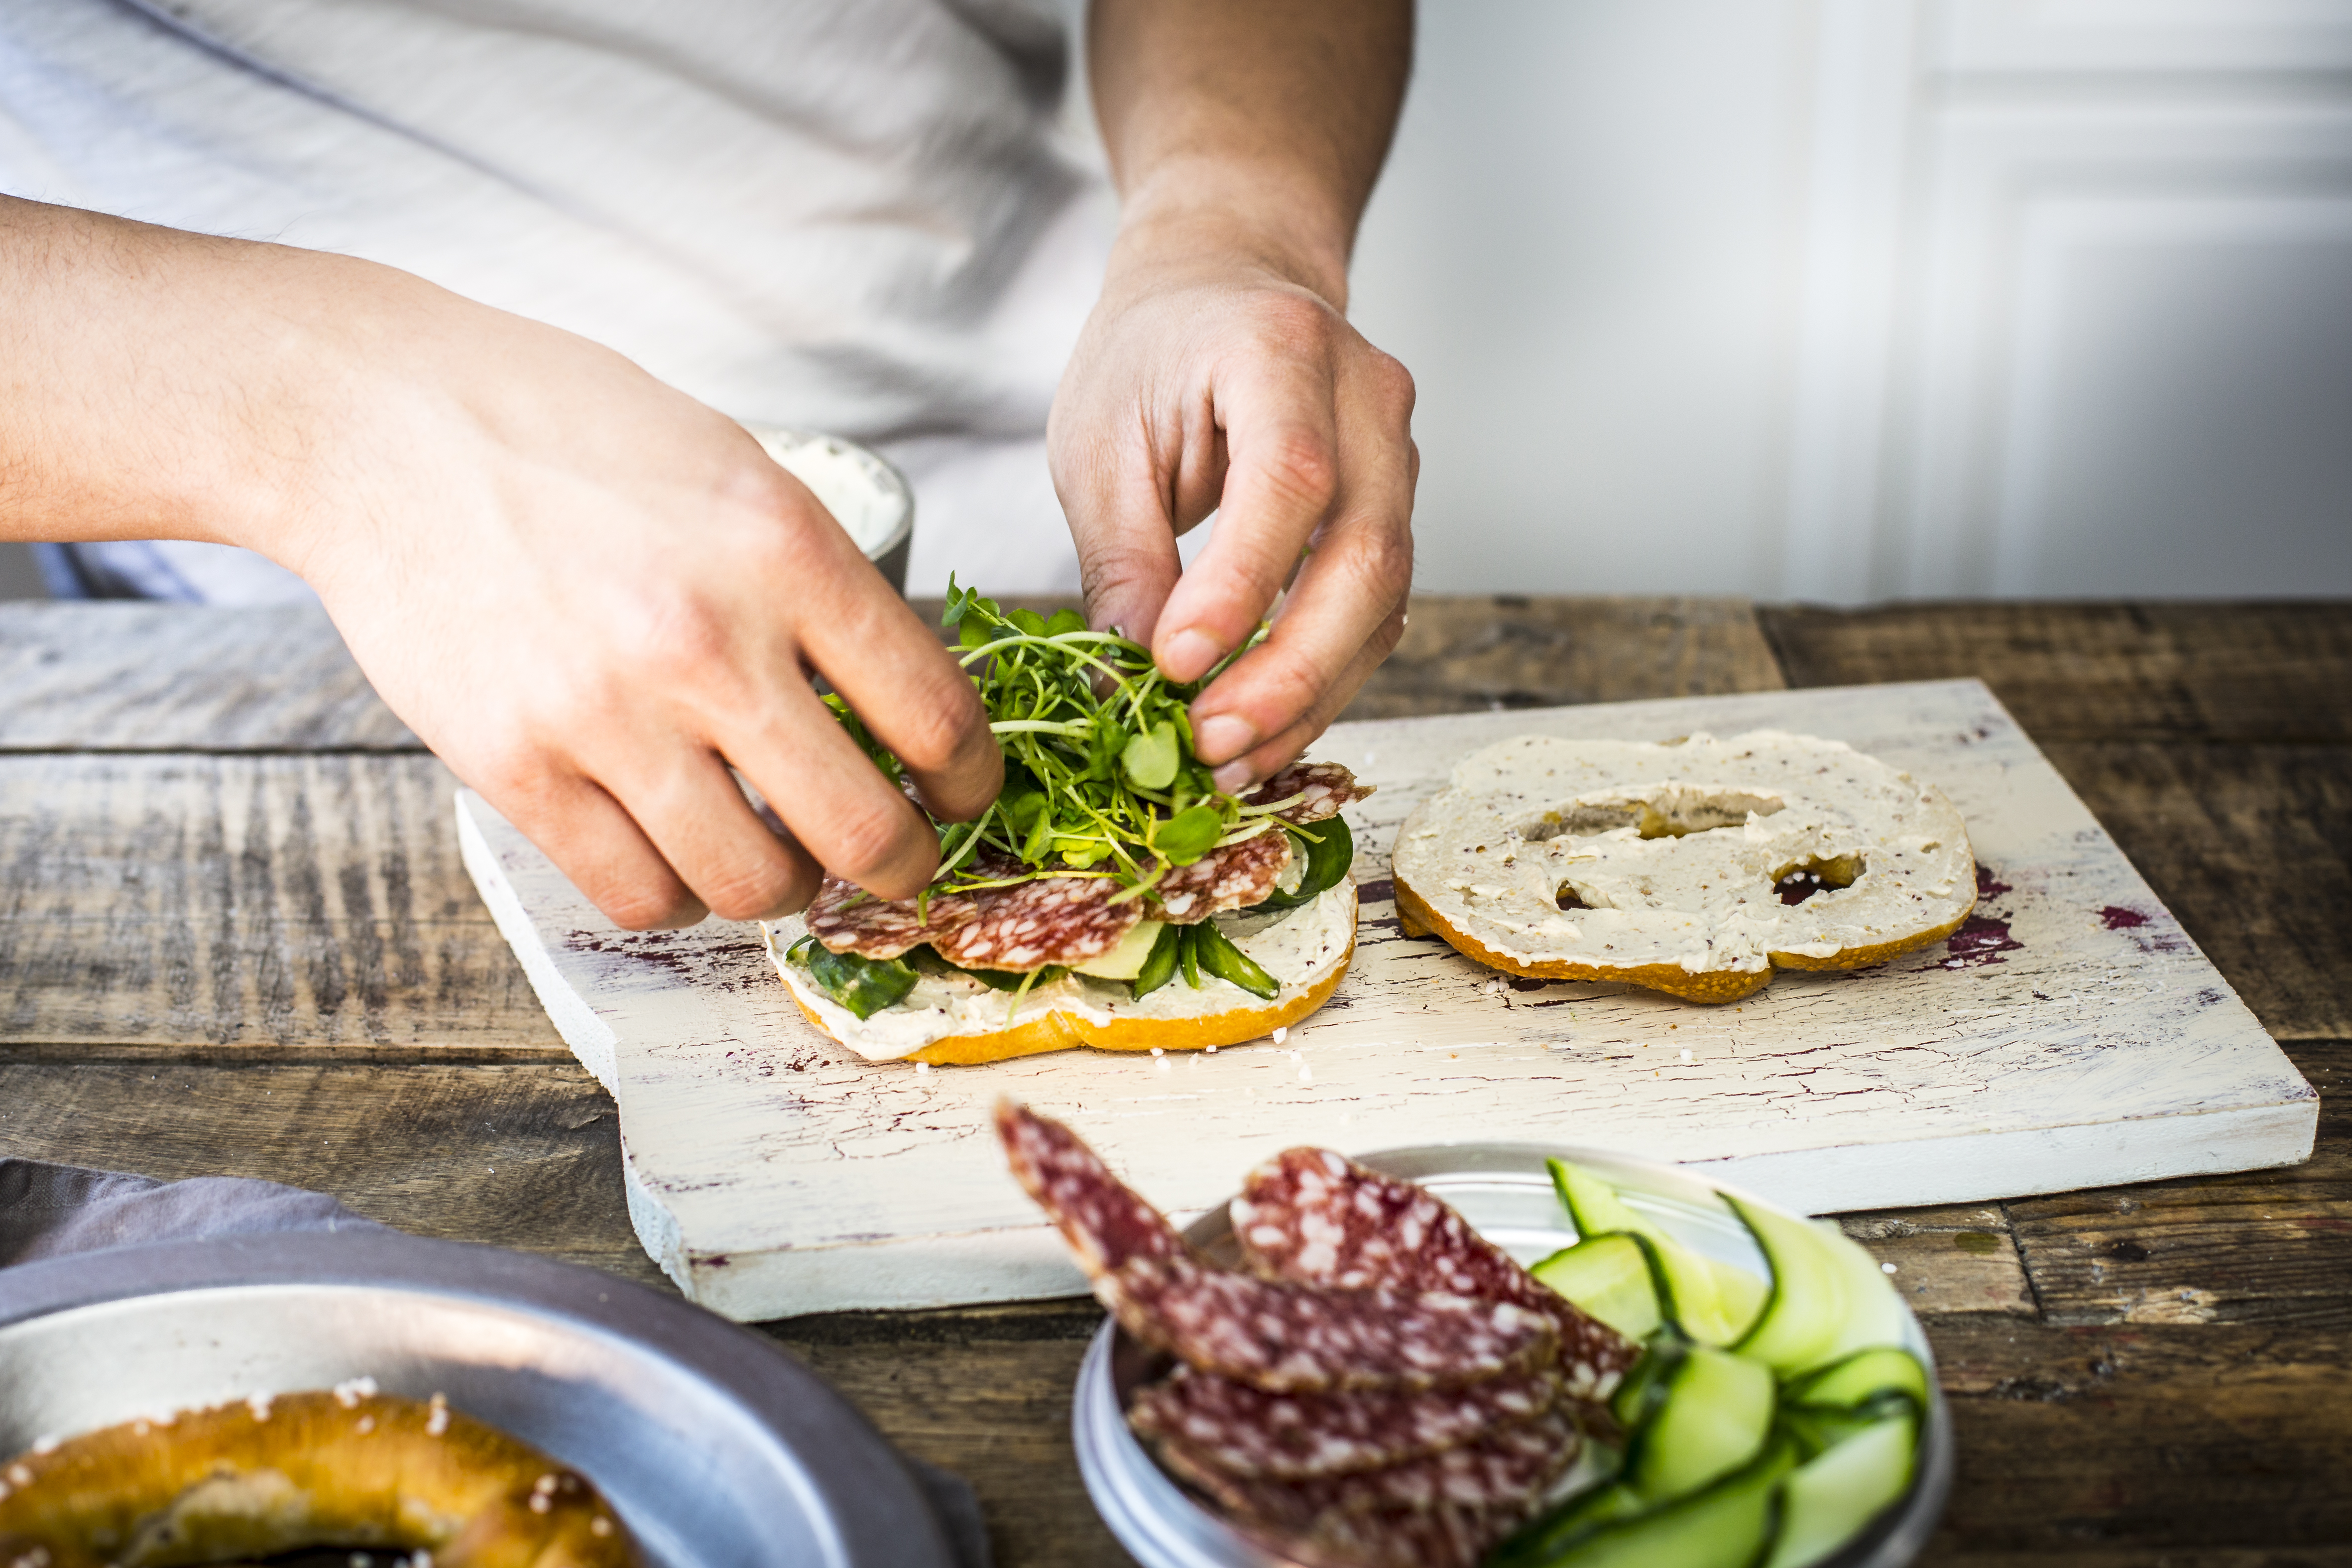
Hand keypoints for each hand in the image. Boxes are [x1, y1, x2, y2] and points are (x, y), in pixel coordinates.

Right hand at [287, 271, 1002, 928]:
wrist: (382, 424)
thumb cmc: (569, 435)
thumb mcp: (737, 472)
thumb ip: (821, 587)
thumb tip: (901, 706)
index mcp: (784, 549)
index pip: (935, 716)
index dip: (972, 784)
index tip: (963, 799)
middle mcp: (706, 639)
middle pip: (865, 830)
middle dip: (903, 867)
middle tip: (897, 862)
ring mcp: (606, 713)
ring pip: (754, 885)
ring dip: (787, 892)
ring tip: (778, 858)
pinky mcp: (517, 768)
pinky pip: (640, 897)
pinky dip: (683, 898)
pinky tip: (683, 857)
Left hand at [1049, 225, 1416, 792]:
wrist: (1226, 287)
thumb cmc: (1154, 353)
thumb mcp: (1101, 439)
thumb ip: (1122, 555)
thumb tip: (1132, 679)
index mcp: (1282, 349)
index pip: (1291, 477)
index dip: (1242, 583)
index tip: (1176, 665)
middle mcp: (1368, 400)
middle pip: (1365, 553)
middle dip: (1290, 667)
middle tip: (1211, 741)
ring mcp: (1398, 458)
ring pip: (1384, 598)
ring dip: (1310, 692)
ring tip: (1231, 759)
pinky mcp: (1395, 514)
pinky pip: (1375, 614)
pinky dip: (1321, 681)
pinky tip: (1263, 730)